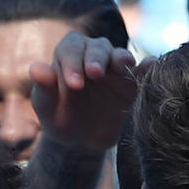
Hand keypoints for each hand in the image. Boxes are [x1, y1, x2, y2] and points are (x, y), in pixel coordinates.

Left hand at [48, 31, 141, 155]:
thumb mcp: (47, 107)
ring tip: (124, 64)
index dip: (72, 61)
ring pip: (120, 55)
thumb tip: (37, 68)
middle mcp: (94, 57)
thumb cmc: (60, 118)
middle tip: (95, 74)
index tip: (74, 84)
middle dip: (96, 58)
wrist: (83, 141)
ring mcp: (116, 70)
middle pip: (98, 47)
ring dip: (121, 58)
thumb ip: (43, 88)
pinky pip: (144, 70)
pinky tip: (151, 66)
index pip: (71, 48)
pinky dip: (149, 66)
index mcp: (69, 57)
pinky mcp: (134, 84)